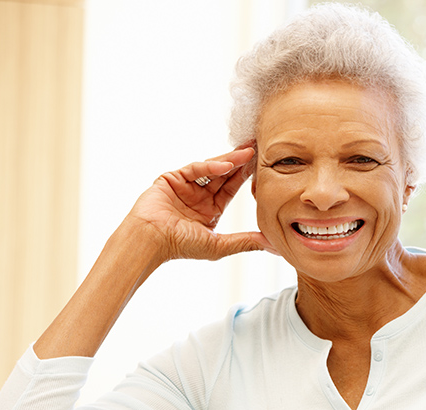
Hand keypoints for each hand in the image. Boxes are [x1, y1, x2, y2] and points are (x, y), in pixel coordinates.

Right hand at [126, 146, 275, 261]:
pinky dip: (210, 167)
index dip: (246, 177)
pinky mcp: (171, 178)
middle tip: (259, 148)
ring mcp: (185, 186)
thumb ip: (247, 242)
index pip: (231, 188)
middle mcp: (198, 196)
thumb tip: (274, 246)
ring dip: (230, 161)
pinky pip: (195, 169)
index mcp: (209, 210)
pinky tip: (226, 165)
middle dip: (241, 162)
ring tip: (248, 152)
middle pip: (224, 175)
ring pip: (211, 169)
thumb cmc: (181, 246)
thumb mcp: (219, 244)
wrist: (150, 241)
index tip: (264, 166)